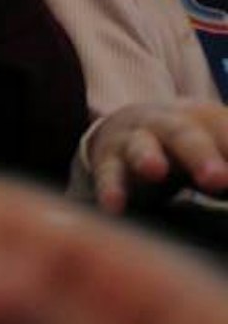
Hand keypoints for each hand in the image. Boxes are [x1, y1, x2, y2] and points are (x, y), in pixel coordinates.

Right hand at [86, 100, 227, 213]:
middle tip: (218, 179)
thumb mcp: (219, 146)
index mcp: (205, 118)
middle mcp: (167, 123)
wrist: (132, 126)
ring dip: (146, 157)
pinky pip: (108, 175)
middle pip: (185, 135)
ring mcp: (134, 140)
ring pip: (140, 146)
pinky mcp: (108, 162)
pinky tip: (113, 205)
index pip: (224, 132)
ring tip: (154, 170)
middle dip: (201, 155)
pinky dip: (110, 189)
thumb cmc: (189, 145)